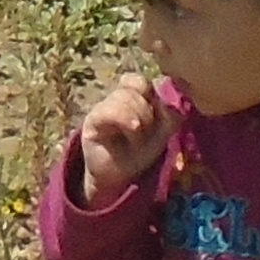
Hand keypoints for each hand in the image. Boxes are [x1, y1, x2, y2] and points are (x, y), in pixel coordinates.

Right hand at [68, 74, 172, 208]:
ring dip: (137, 117)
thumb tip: (163, 98)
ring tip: (137, 138)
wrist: (118, 179)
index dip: (148, 90)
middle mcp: (115, 101)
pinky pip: (107, 110)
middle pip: (132, 88)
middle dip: (146, 110)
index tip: (156, 109)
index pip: (137, 80)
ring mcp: (102, 108)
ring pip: (122, 97)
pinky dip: (124, 118)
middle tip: (146, 130)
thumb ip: (168, 115)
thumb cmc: (139, 155)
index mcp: (132, 99)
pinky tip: (133, 130)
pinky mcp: (91, 121)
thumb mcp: (161, 135)